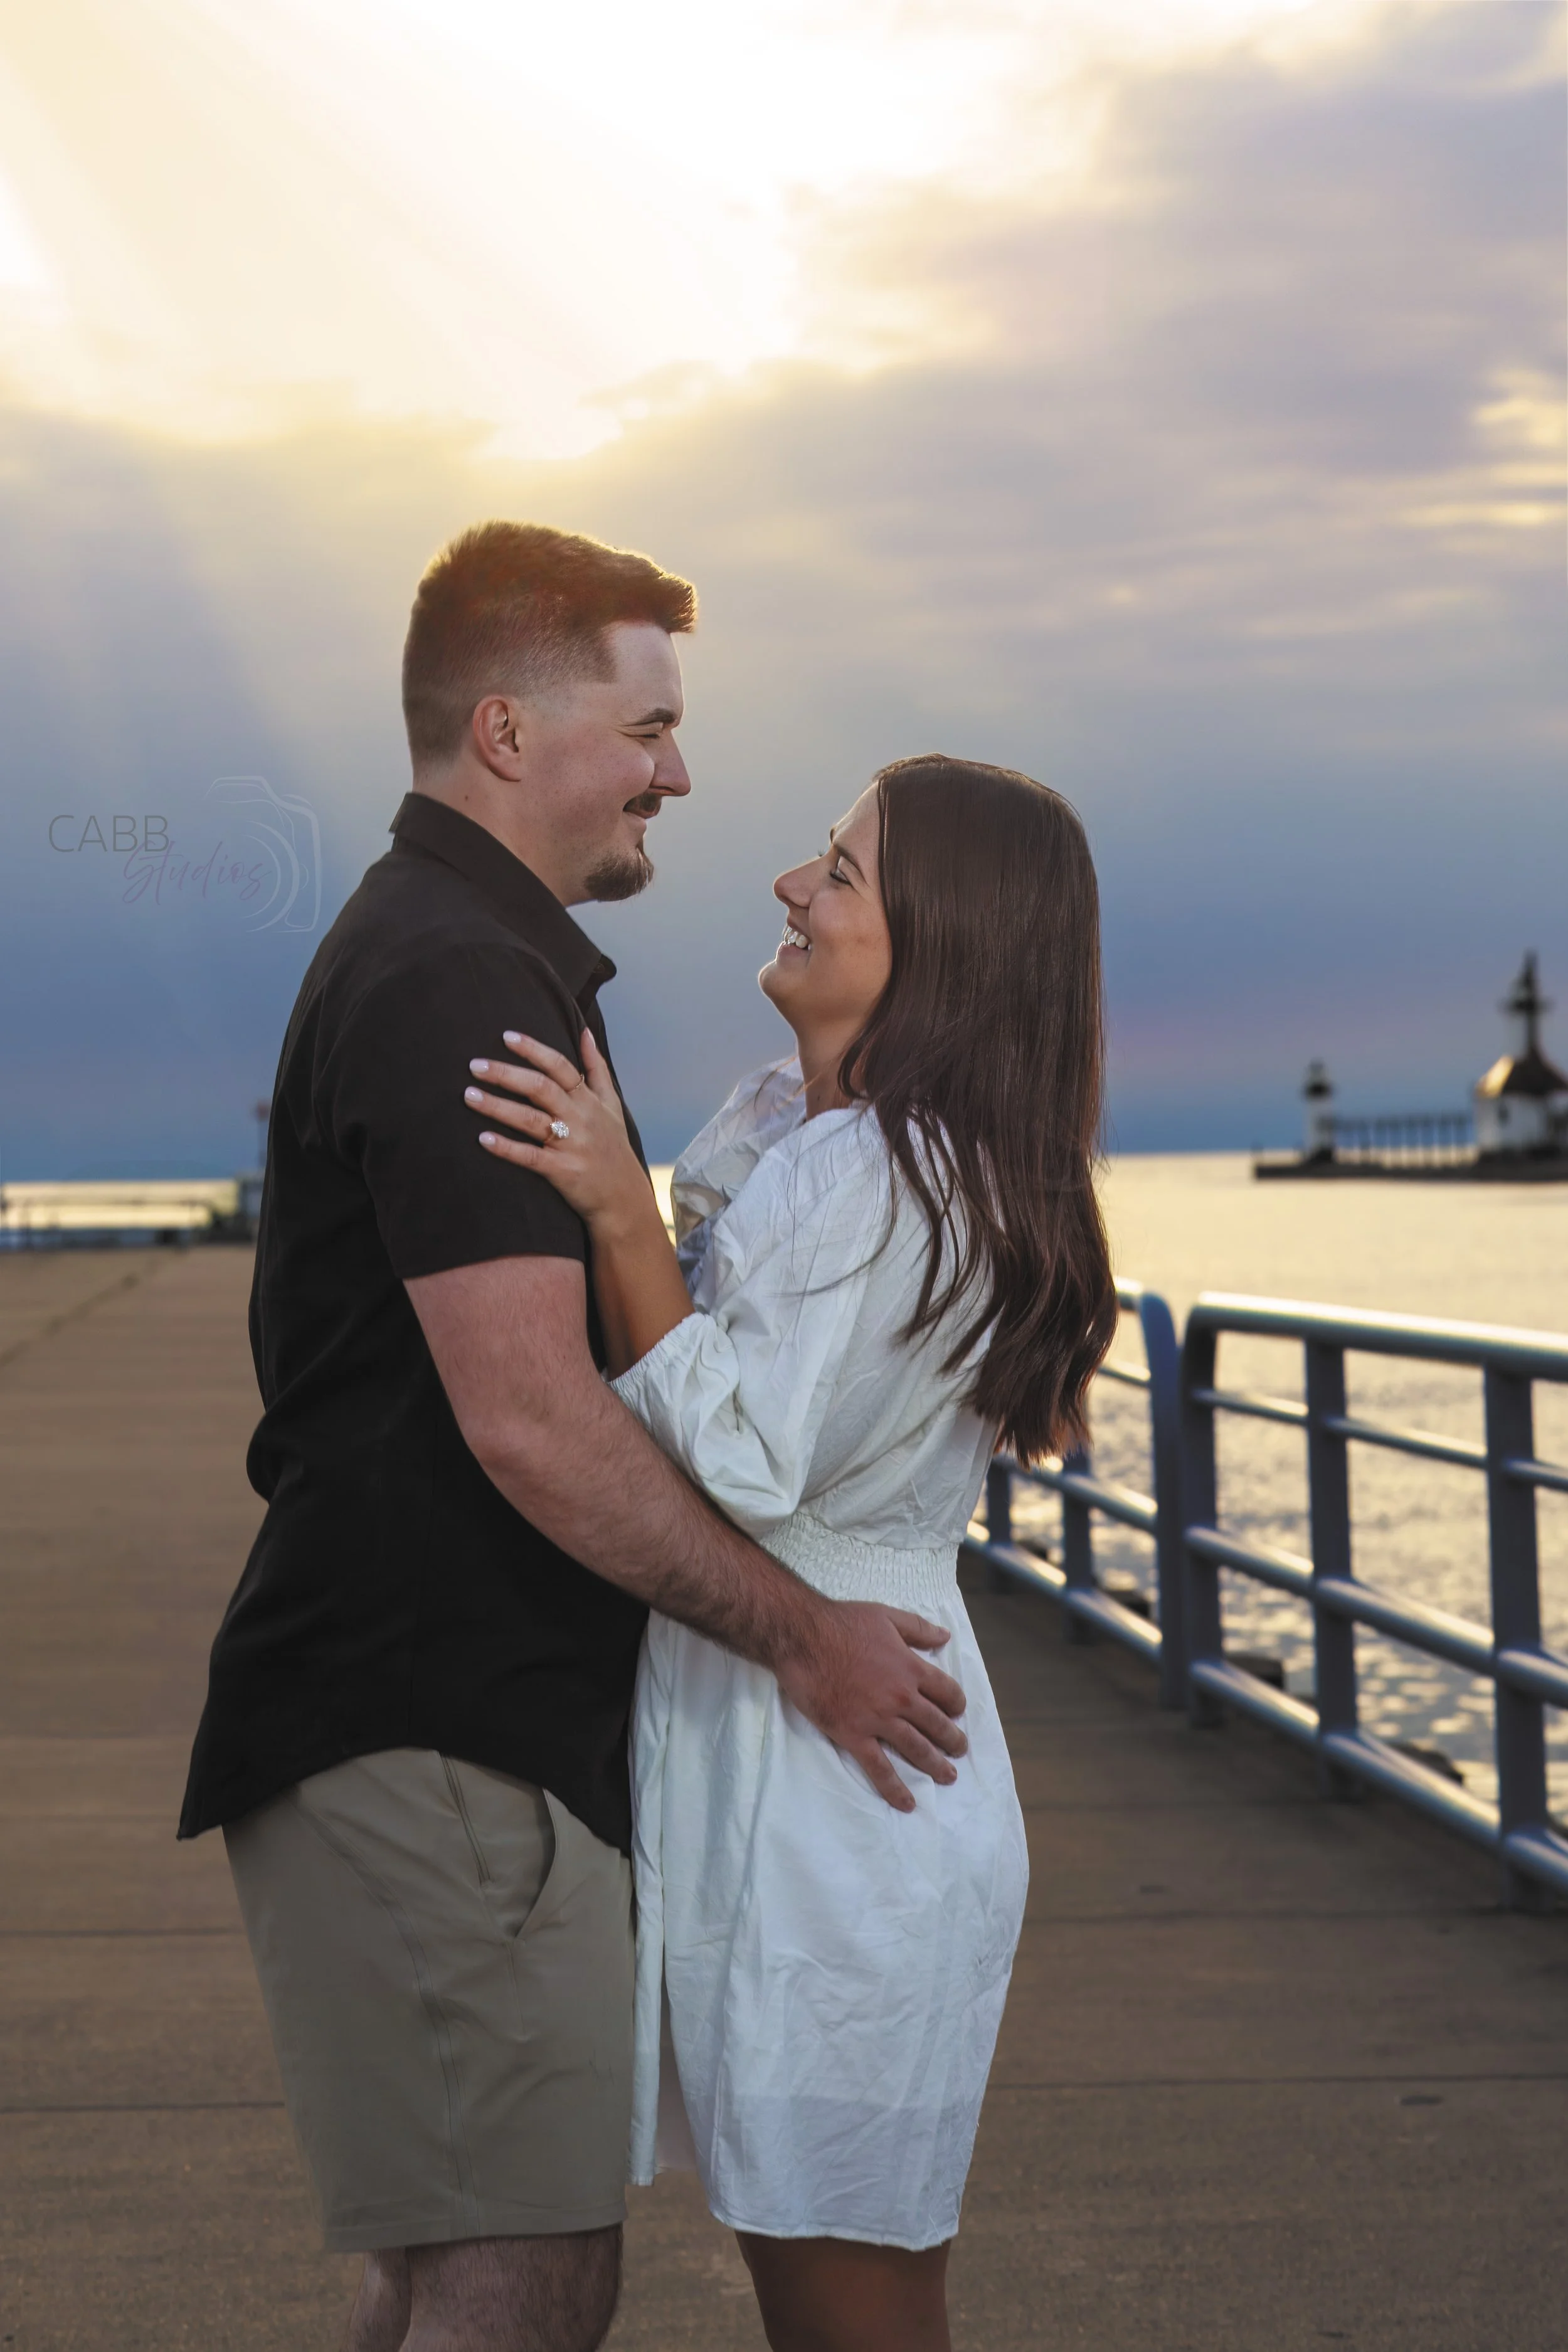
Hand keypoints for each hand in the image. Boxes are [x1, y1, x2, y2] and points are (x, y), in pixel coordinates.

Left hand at [466, 1031, 647, 1227]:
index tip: (506, 1037)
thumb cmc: (612, 1147)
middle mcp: (580, 1119)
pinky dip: (506, 1148)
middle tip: (474, 1065)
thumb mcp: (611, 1105)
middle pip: (540, 1088)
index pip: (560, 1067)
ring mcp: (571, 1145)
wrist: (623, 1198)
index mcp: (588, 1100)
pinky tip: (483, 1139)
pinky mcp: (562, 1171)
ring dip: (497, 1106)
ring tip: (469, 1096)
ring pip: (530, 1120)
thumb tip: (584, 1031)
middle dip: (506, 1074)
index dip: (533, 1050)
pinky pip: (530, 1157)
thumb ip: (596, 1068)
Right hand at [775, 1601, 967, 1812]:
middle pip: (937, 1724)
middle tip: (960, 1751)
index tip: (957, 1712)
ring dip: (935, 1765)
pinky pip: (879, 1768)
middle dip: (953, 1740)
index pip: (947, 1692)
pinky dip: (895, 1788)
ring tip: (948, 1776)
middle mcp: (902, 1697)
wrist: (803, 1638)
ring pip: (916, 1748)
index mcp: (911, 1668)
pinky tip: (907, 1803)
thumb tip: (945, 1636)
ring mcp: (879, 1719)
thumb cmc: (842, 1623)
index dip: (956, 1704)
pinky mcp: (854, 1735)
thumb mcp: (887, 1615)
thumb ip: (918, 1628)